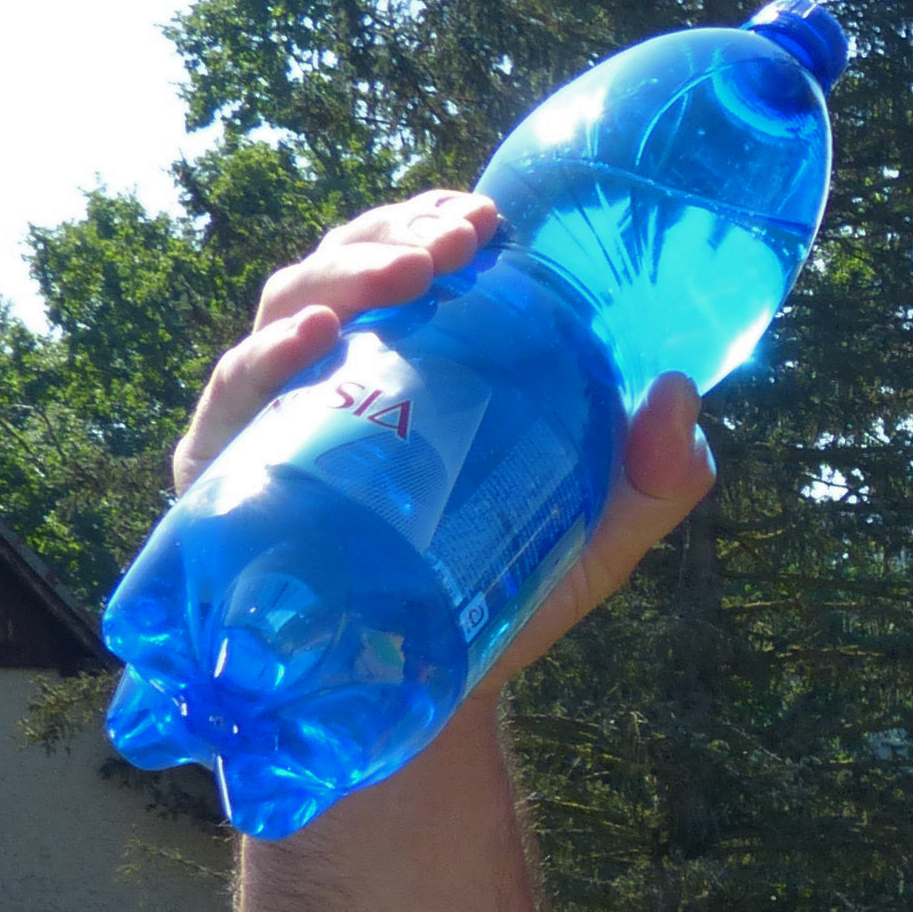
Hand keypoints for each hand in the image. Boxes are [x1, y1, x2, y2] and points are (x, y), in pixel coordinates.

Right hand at [176, 191, 717, 688]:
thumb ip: (658, 475)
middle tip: (457, 241)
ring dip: (344, 275)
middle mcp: (340, 374)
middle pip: (345, 271)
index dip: (434, 222)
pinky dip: (268, 357)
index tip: (487, 215)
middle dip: (395, 238)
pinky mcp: (231, 472)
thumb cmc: (510, 589)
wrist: (436, 695)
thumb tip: (681, 393)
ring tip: (406, 272)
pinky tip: (314, 338)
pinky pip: (236, 397)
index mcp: (416, 365)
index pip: (409, 263)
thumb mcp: (602, 533)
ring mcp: (279, 417)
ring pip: (290, 310)